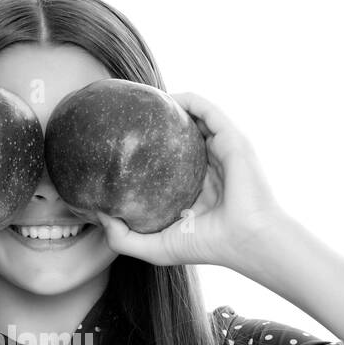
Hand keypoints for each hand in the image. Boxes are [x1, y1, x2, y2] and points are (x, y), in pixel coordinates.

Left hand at [98, 92, 287, 271]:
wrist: (246, 240)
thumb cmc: (206, 246)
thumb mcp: (155, 247)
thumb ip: (123, 238)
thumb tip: (97, 214)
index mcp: (194, 187)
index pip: (166, 160)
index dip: (144, 150)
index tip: (117, 142)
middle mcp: (208, 165)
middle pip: (178, 134)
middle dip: (154, 121)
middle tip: (125, 114)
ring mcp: (221, 149)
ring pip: (192, 116)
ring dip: (169, 103)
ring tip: (141, 97)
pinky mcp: (231, 138)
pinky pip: (206, 109)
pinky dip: (186, 99)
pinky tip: (162, 97)